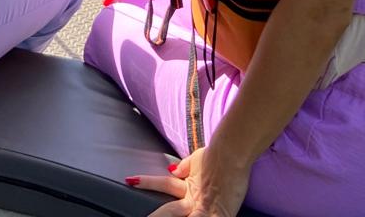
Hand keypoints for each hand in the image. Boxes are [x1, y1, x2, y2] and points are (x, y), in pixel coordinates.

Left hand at [129, 148, 249, 216]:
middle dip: (156, 215)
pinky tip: (195, 215)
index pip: (163, 183)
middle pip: (169, 209)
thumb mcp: (198, 159)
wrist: (233, 153)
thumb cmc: (217, 154)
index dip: (147, 182)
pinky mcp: (219, 215)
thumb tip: (172, 170)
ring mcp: (204, 207)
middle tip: (137, 191)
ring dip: (166, 216)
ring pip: (178, 213)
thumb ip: (185, 167)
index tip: (131, 180)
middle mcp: (193, 197)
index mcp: (187, 183)